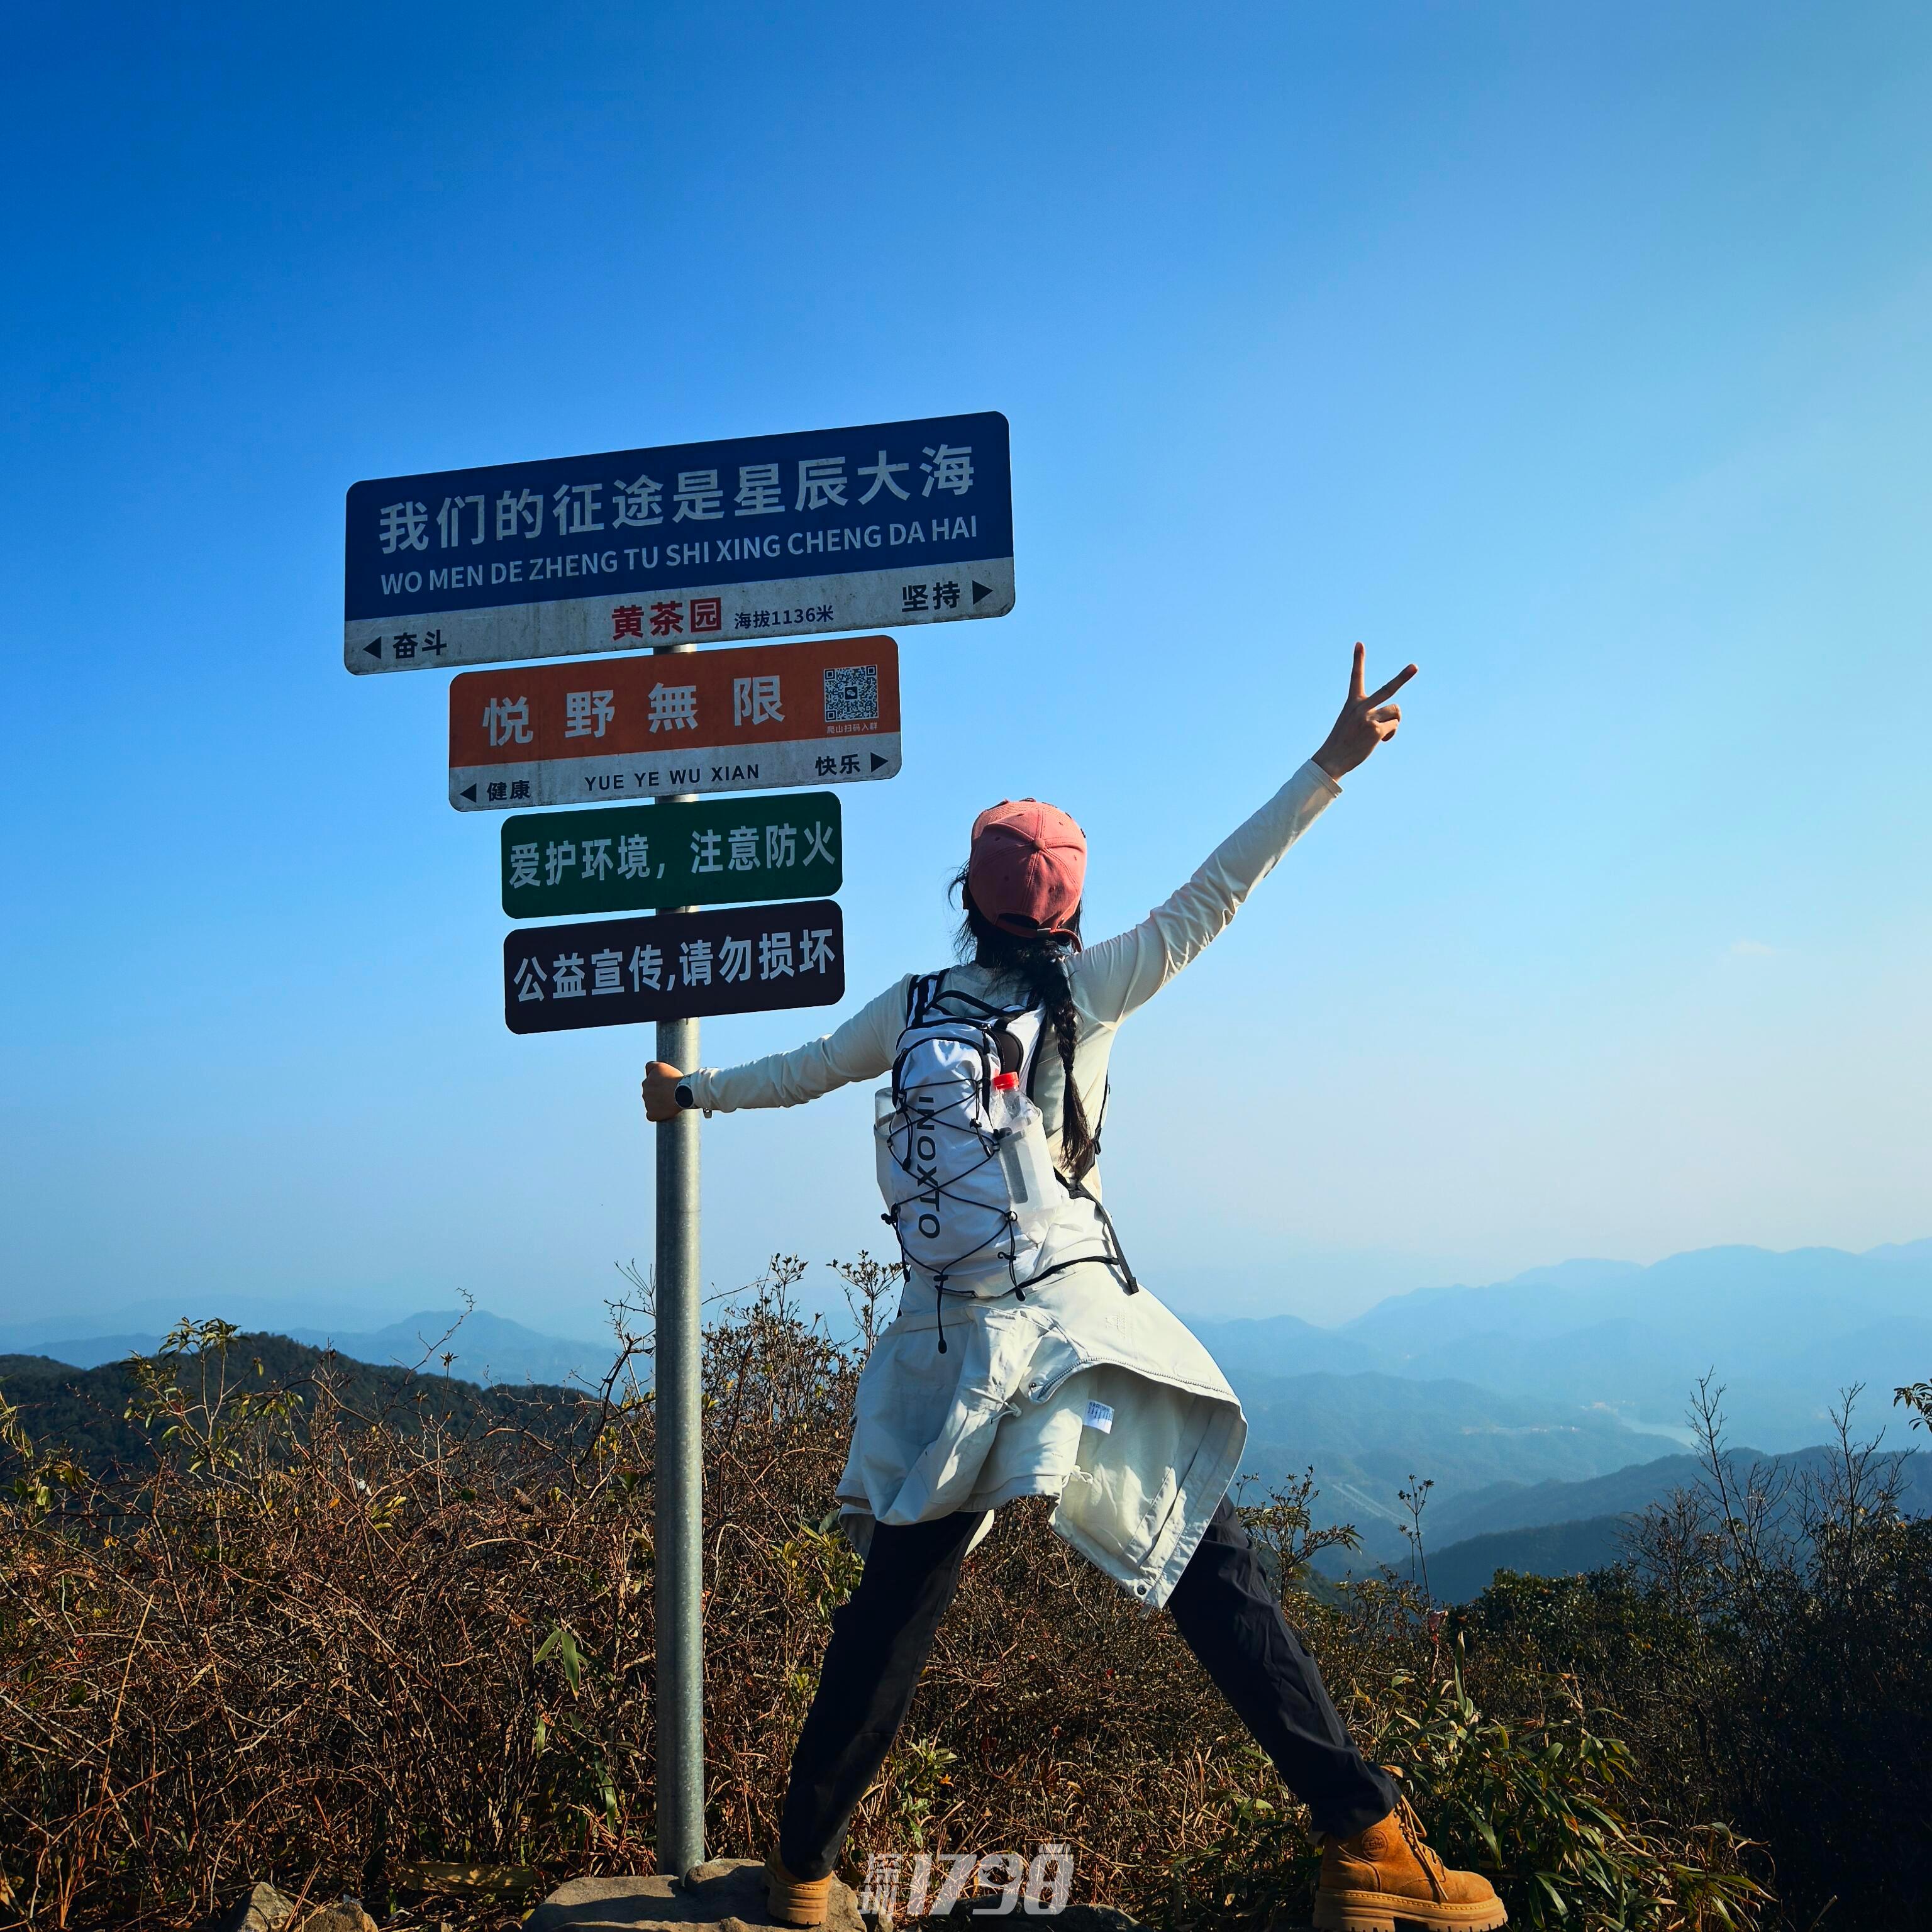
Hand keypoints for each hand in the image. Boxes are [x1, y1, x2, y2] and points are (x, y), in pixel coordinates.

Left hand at [642, 1061, 685, 1122]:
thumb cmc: (676, 1079)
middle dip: (657, 1092)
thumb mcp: (663, 1066)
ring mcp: (648, 1103)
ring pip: (650, 1103)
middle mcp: (645, 1091)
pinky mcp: (652, 1114)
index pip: (648, 1080)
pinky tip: (664, 1112)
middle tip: (670, 1093)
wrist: (684, 1092)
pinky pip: (651, 1115)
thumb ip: (652, 1066)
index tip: (665, 1083)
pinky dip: (656, 1114)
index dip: (656, 1081)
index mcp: (647, 1080)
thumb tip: (647, 1071)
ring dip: (657, 1103)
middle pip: (649, 1091)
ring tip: (670, 1102)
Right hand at [1312, 643, 1416, 779]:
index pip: (1356, 677)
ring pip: (1395, 712)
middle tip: (1415, 667)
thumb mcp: (1352, 721)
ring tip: (1378, 733)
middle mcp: (1361, 707)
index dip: (1358, 660)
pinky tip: (1380, 741)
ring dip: (1392, 723)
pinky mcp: (1376, 731)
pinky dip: (1390, 735)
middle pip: (1388, 689)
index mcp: (1352, 702)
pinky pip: (1394, 727)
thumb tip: (1395, 718)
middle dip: (1403, 677)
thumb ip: (1371, 714)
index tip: (1359, 644)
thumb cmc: (1343, 740)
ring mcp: (1369, 718)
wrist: (1332, 759)